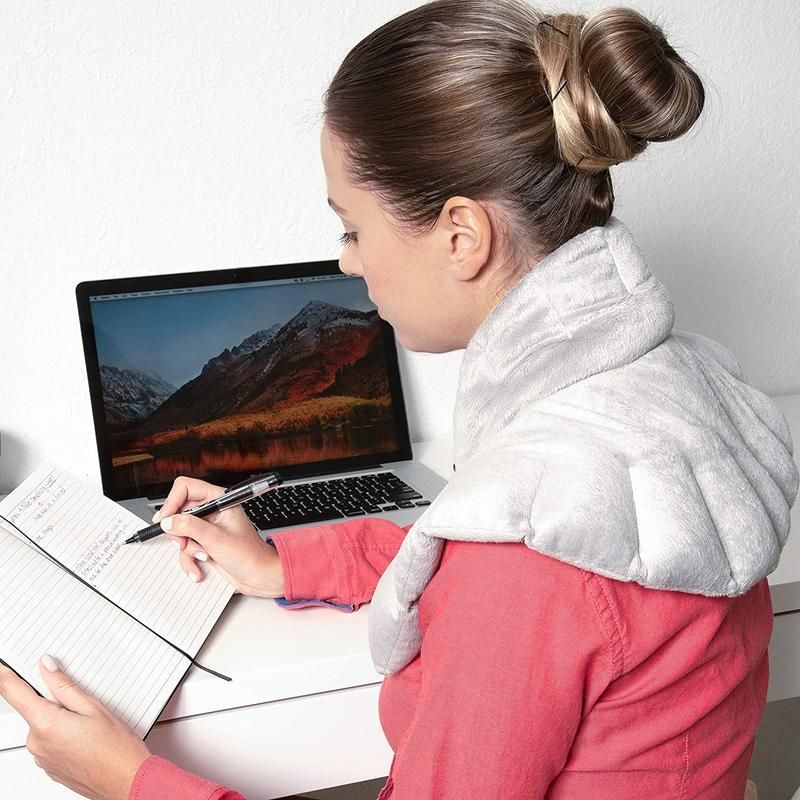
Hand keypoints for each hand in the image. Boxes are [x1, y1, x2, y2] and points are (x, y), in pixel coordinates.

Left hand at [0, 656, 149, 799]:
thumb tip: (47, 667)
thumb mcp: (93, 707)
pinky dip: (63, 735)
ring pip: (44, 726)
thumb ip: (64, 686)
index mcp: (45, 724)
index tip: (2, 668)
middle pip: (35, 709)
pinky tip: (86, 738)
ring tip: (90, 726)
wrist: (126, 781)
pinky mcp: (49, 768)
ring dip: (61, 719)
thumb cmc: (115, 748)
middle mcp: (37, 743)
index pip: (15, 694)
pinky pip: (49, 742)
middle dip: (54, 701)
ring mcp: (42, 758)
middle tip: (83, 704)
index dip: (5, 676)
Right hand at [156, 476, 285, 597]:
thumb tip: (168, 521)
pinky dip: (188, 559)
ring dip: (187, 548)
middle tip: (183, 542)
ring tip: (203, 554)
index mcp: (219, 499)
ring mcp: (207, 527)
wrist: (259, 576)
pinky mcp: (204, 542)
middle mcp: (212, 511)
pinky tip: (199, 568)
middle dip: (179, 531)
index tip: (165, 520)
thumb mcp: (216, 539)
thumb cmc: (250, 555)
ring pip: (180, 531)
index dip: (172, 503)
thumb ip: (190, 527)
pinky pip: (184, 547)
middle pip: (178, 511)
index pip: (186, 488)